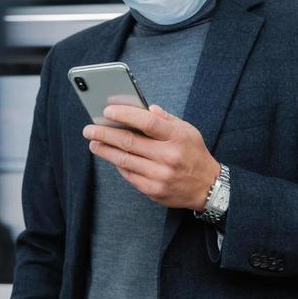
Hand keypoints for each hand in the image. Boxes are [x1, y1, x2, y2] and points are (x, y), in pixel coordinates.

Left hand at [83, 104, 219, 210]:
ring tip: (93, 142)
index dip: (125, 114)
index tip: (107, 111)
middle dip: (105, 134)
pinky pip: (128, 174)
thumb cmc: (194, 154)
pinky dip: (118, 164)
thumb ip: (166, 119)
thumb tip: (145, 108)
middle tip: (89, 129)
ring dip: (105, 150)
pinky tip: (110, 156)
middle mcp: (168, 157)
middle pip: (129, 142)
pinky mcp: (153, 190)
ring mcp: (159, 175)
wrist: (207, 187)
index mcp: (178, 137)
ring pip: (124, 160)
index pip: (147, 122)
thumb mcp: (188, 131)